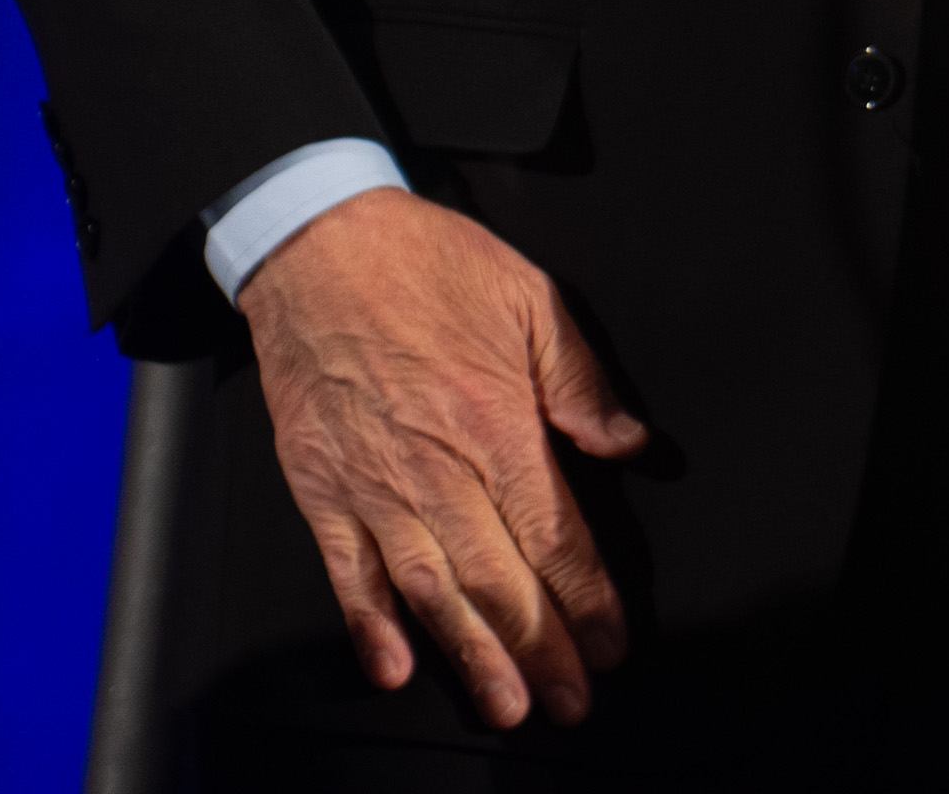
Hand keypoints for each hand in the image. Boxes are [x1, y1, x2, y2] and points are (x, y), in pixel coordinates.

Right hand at [237, 187, 649, 728]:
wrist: (320, 244)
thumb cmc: (426, 264)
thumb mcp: (533, 300)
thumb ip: (582, 382)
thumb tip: (629, 444)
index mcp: (496, 421)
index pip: (553, 533)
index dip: (585, 597)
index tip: (610, 643)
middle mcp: (437, 466)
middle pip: (499, 579)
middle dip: (540, 649)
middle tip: (570, 701)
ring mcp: (374, 482)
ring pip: (429, 590)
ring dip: (470, 654)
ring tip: (503, 704)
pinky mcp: (320, 487)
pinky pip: (347, 571)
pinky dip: (368, 625)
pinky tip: (395, 665)